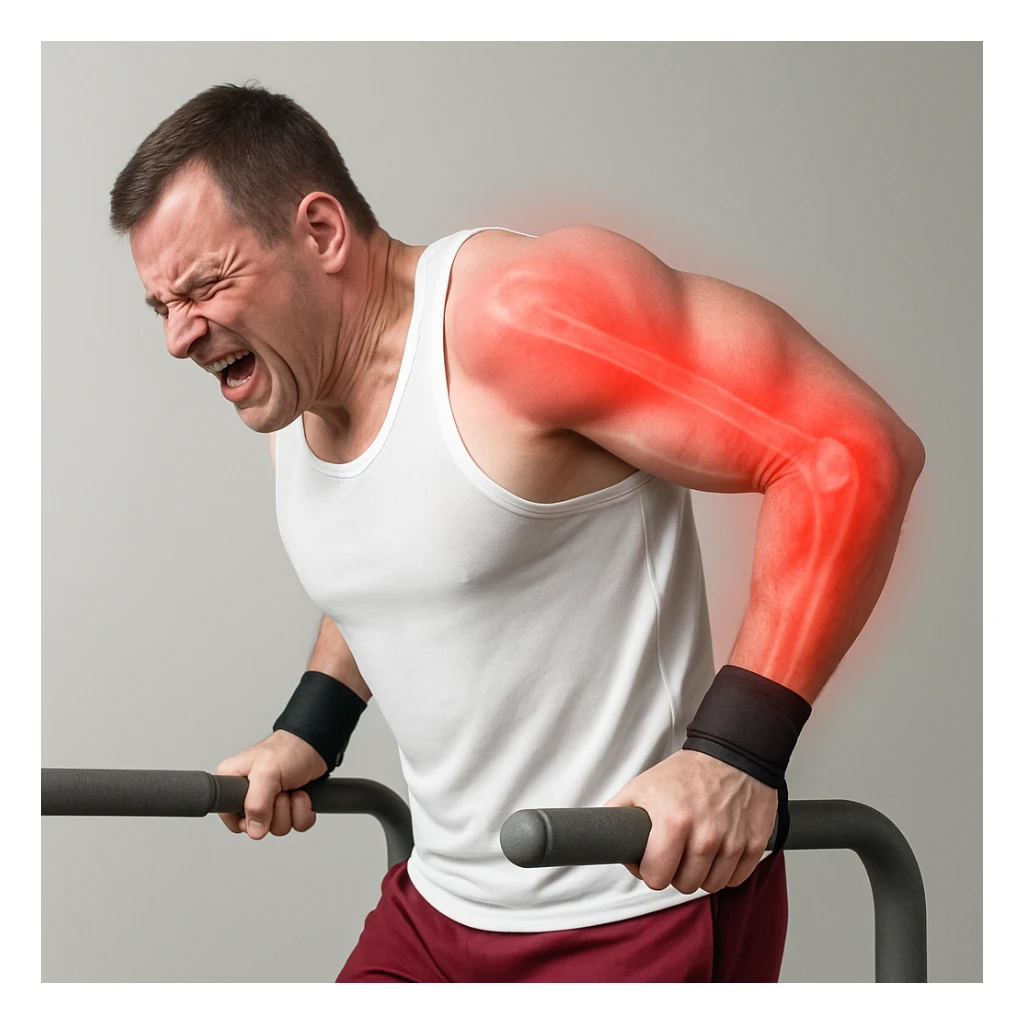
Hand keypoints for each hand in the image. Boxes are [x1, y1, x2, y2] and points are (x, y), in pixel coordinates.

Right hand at [214, 730, 328, 839]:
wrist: (316, 745)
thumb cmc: (288, 750)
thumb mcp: (267, 772)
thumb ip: (256, 804)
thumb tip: (254, 831)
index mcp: (233, 781)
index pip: (228, 816)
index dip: (245, 818)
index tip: (259, 806)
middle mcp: (249, 794)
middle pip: (256, 827)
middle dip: (275, 811)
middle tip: (280, 790)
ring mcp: (270, 803)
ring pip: (278, 828)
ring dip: (291, 809)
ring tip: (292, 788)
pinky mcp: (289, 807)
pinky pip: (297, 825)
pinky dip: (303, 812)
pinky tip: (303, 795)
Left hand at [602, 748, 776, 893]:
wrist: (732, 754)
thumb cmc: (686, 773)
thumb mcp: (642, 785)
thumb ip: (618, 813)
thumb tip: (603, 839)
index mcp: (673, 822)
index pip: (656, 878)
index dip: (650, 871)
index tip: (652, 860)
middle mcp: (705, 836)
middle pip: (684, 886)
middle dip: (676, 873)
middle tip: (676, 853)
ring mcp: (732, 842)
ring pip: (710, 886)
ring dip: (701, 874)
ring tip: (696, 850)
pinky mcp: (755, 844)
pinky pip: (735, 879)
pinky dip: (726, 871)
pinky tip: (718, 851)